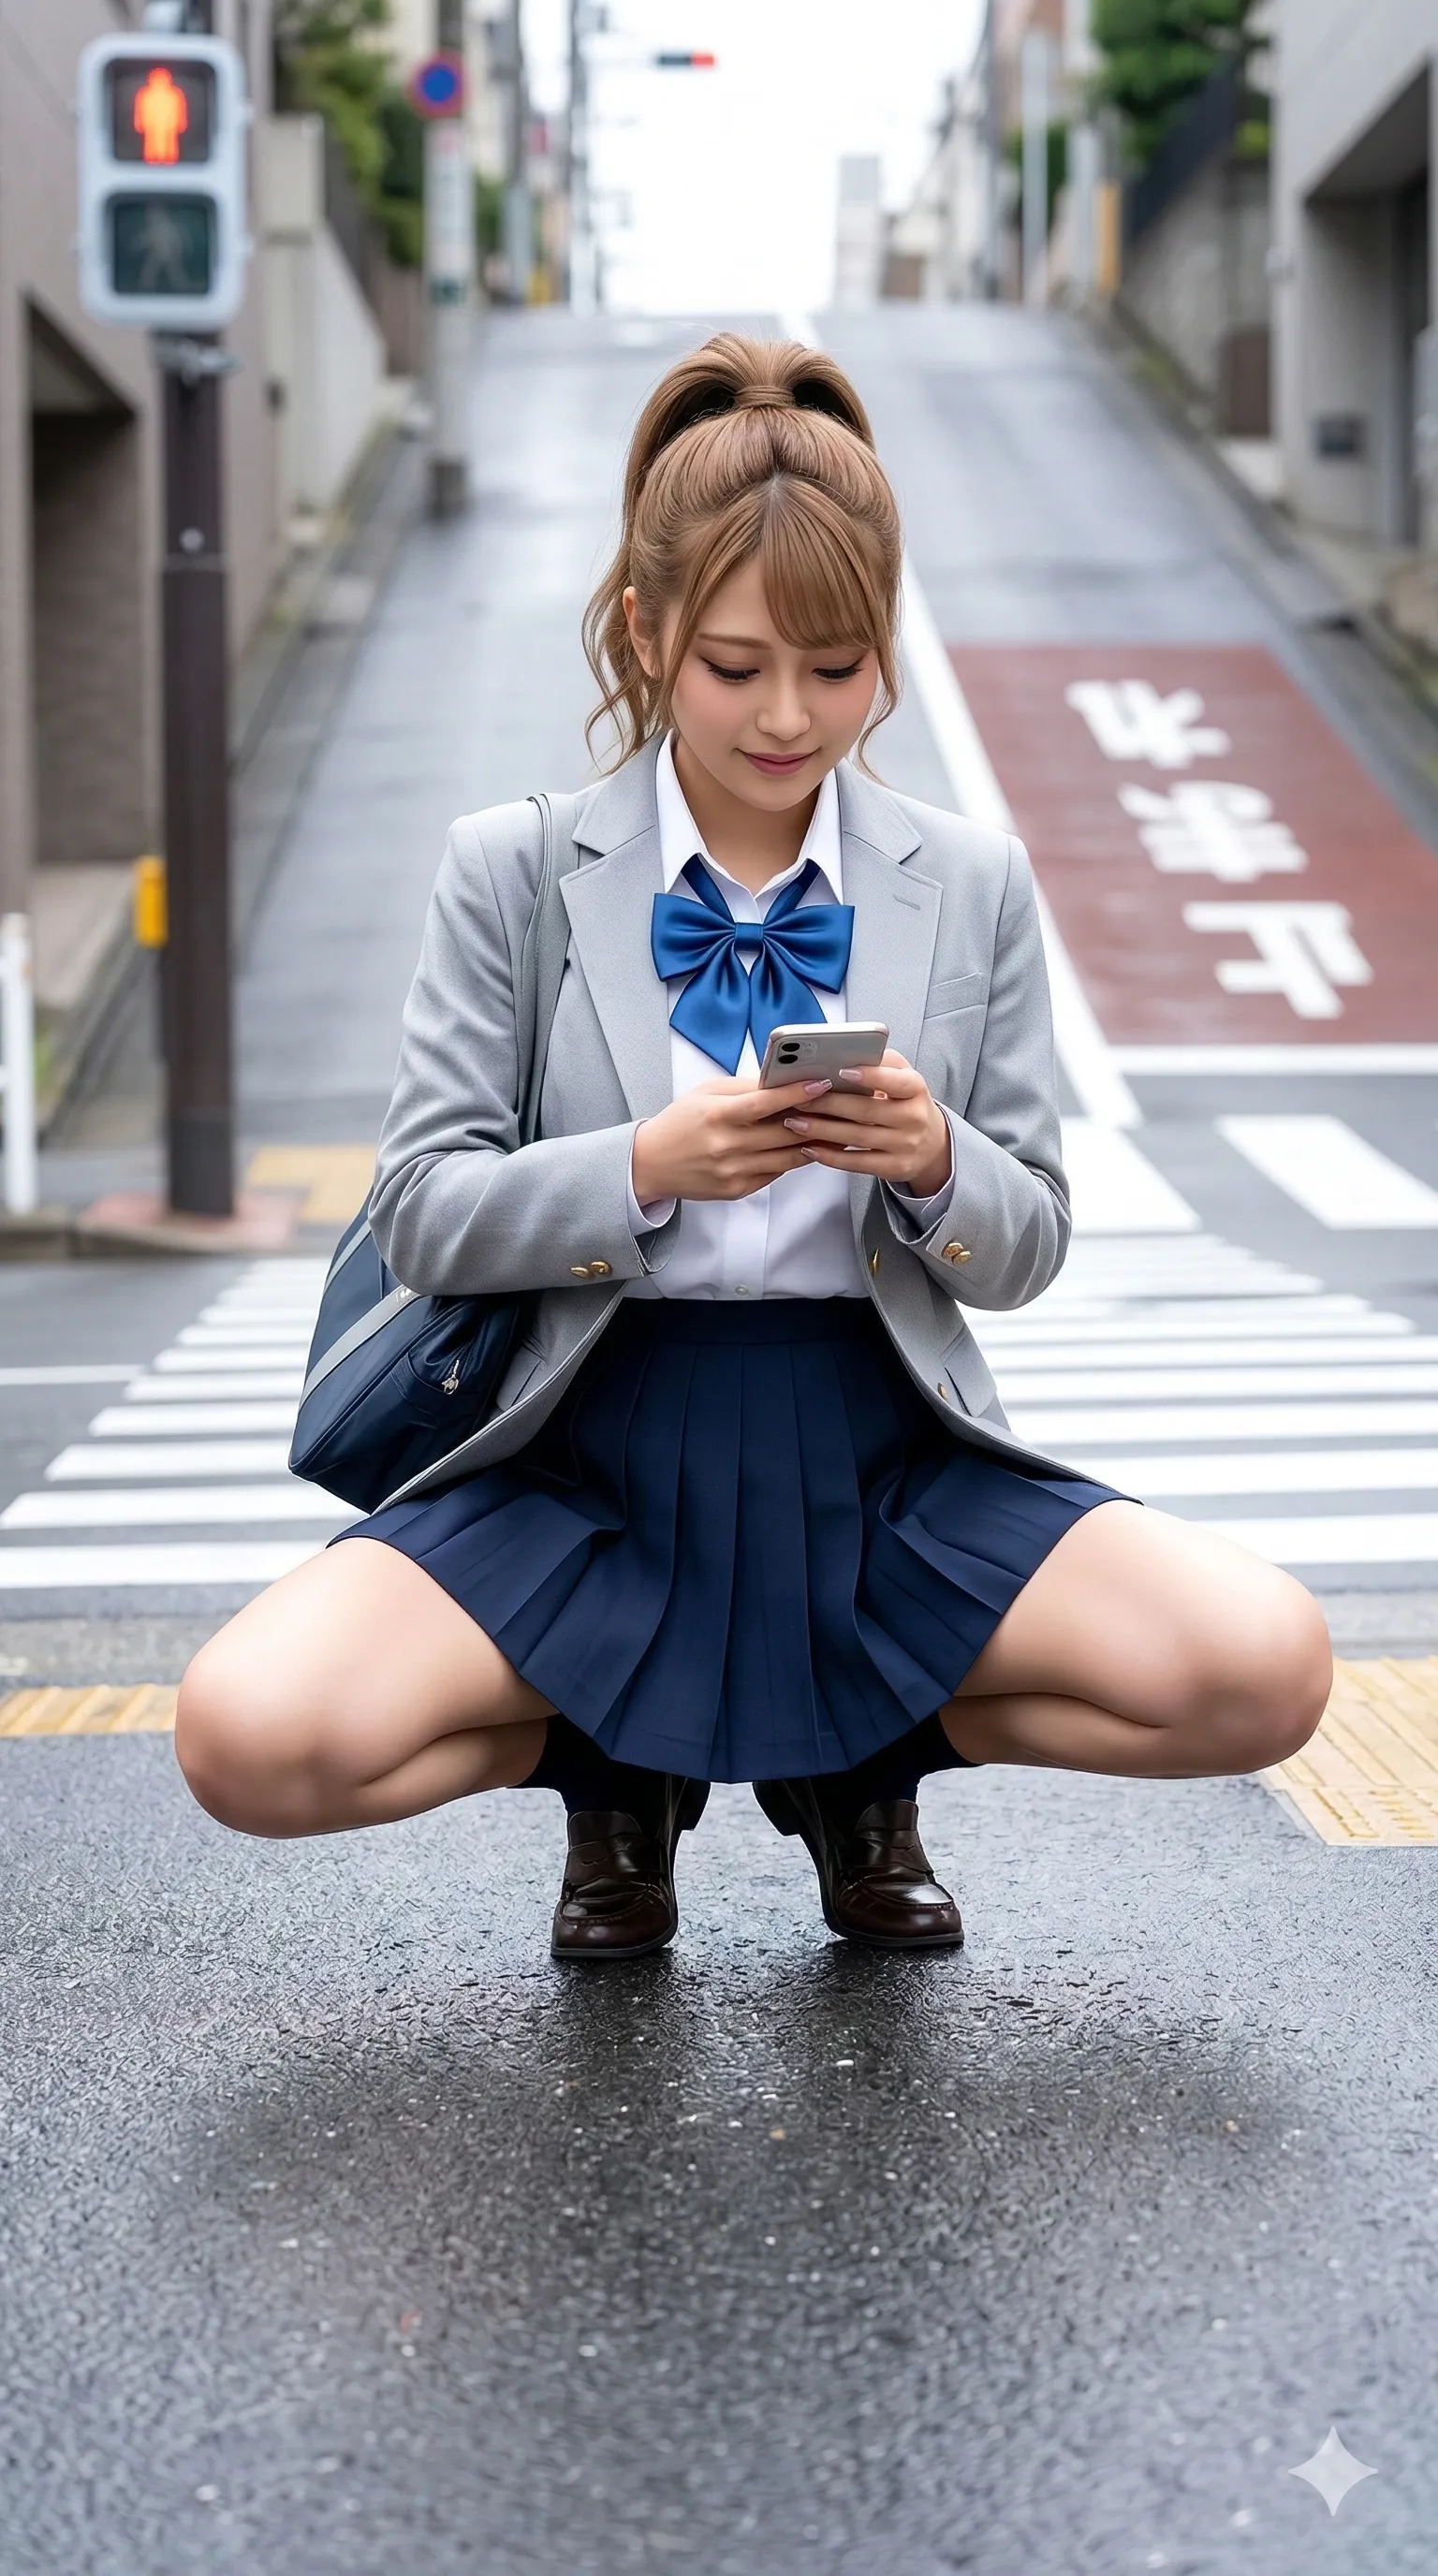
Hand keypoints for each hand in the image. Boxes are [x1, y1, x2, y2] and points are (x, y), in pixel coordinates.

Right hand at [632, 1075, 831, 1204]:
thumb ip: (743, 1087)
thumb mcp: (705, 1093)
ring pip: (787, 1157)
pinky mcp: (737, 1190)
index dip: (796, 1093)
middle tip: (840, 1105)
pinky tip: (808, 1146)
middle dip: (816, 1117)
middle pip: (784, 1133)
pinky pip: (776, 1173)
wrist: (650, 1164)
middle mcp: (726, 1146)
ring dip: (814, 1142)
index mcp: (717, 1116)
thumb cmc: (679, 1123)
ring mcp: (733, 1171)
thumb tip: (781, 1080)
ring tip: (835, 1127)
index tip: (821, 1083)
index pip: (764, 1103)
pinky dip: (793, 1159)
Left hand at [779, 1049, 950, 1193]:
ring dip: (821, 1130)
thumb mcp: (903, 1077)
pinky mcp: (894, 1168)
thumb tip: (846, 1052)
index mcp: (916, 1089)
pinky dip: (830, 1156)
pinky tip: (809, 1148)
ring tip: (794, 1122)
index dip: (869, 1076)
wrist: (932, 1144)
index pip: (895, 1081)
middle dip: (828, 1104)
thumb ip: (881, 1062)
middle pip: (866, 1111)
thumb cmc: (907, 1103)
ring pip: (857, 1137)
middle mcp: (913, 1118)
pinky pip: (857, 1163)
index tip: (841, 1071)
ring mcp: (905, 1145)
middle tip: (799, 1099)